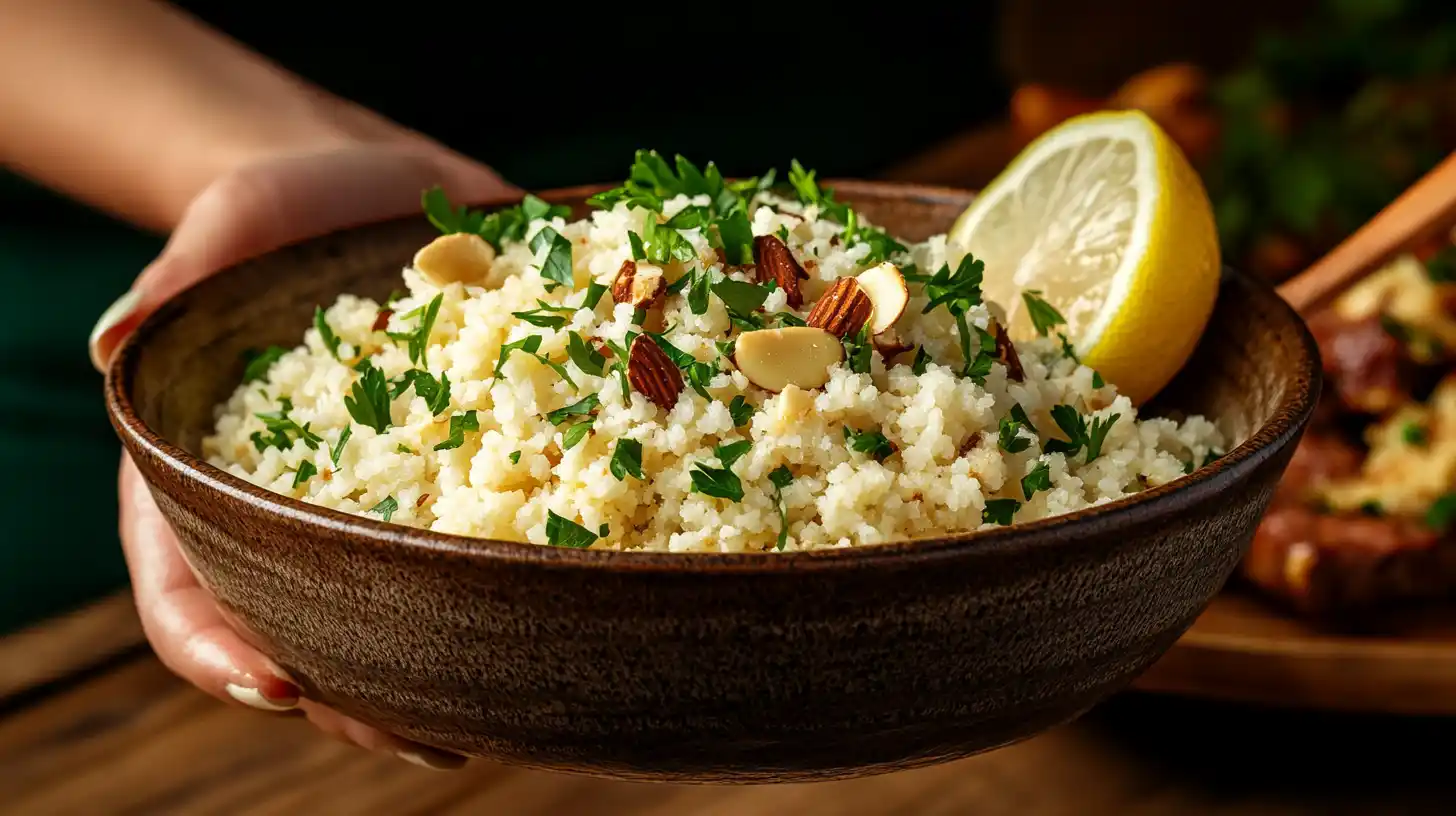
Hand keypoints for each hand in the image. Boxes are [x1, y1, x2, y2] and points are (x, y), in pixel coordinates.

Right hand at [93, 142, 517, 769]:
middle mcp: (302, 511)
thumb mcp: (232, 220)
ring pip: (395, 618)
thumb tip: (115, 344)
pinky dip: (517, 593)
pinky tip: (564, 623)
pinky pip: (484, 549)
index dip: (218, 646)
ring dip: (440, 676)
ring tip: (496, 722)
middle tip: (417, 739)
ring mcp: (388, 507)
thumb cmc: (288, 211)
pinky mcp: (466, 477)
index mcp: (216, 474)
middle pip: (301, 631)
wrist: (384, 192)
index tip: (272, 683)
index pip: (186, 583)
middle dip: (352, 697)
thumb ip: (182, 275)